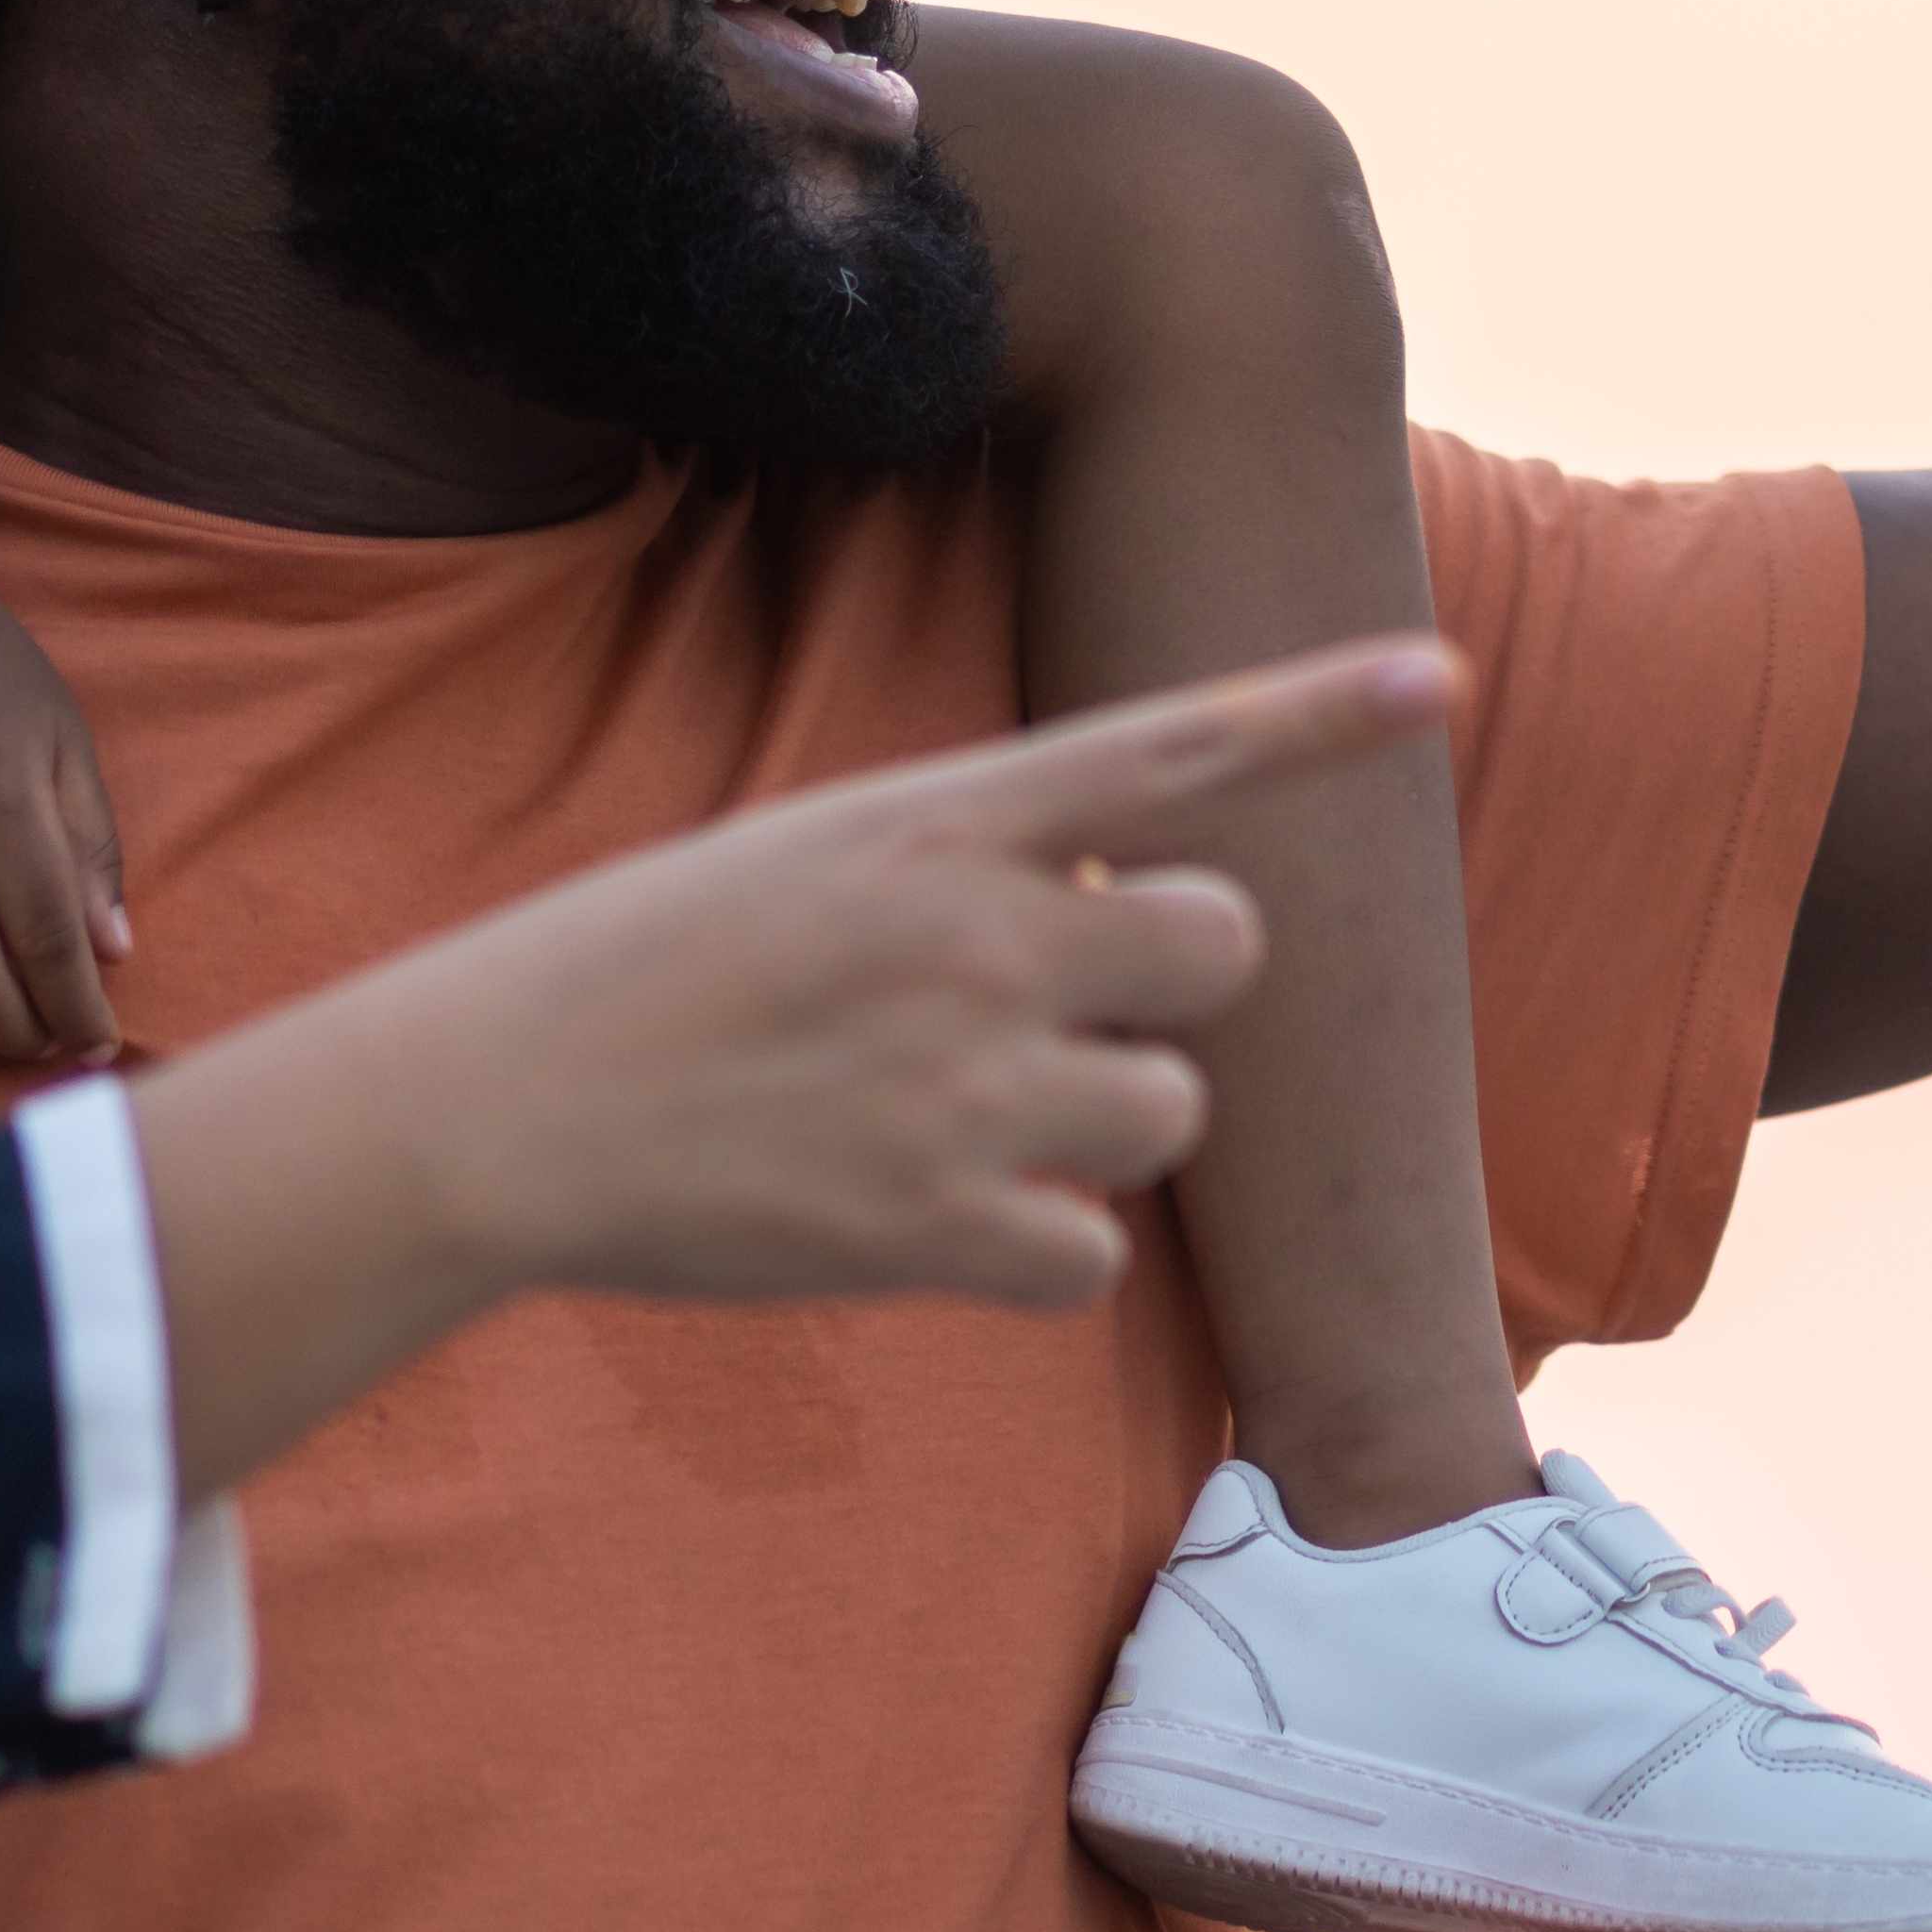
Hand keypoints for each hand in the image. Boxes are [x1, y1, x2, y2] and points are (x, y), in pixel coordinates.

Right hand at [377, 646, 1392, 1311]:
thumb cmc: (641, 972)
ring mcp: (966, 1081)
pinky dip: (1034, 1255)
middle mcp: (978, 933)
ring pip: (1173, 1111)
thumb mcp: (808, 856)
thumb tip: (1109, 917)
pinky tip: (923, 1220)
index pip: (1172, 743)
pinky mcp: (938, 1225)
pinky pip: (1093, 1255)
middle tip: (1044, 1011)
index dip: (1322, 708)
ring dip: (1100, 1127)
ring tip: (956, 1121)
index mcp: (936, 817)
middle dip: (1162, 985)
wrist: (492, 1109)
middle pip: (1221, 948)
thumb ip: (971, 870)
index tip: (1439, 677)